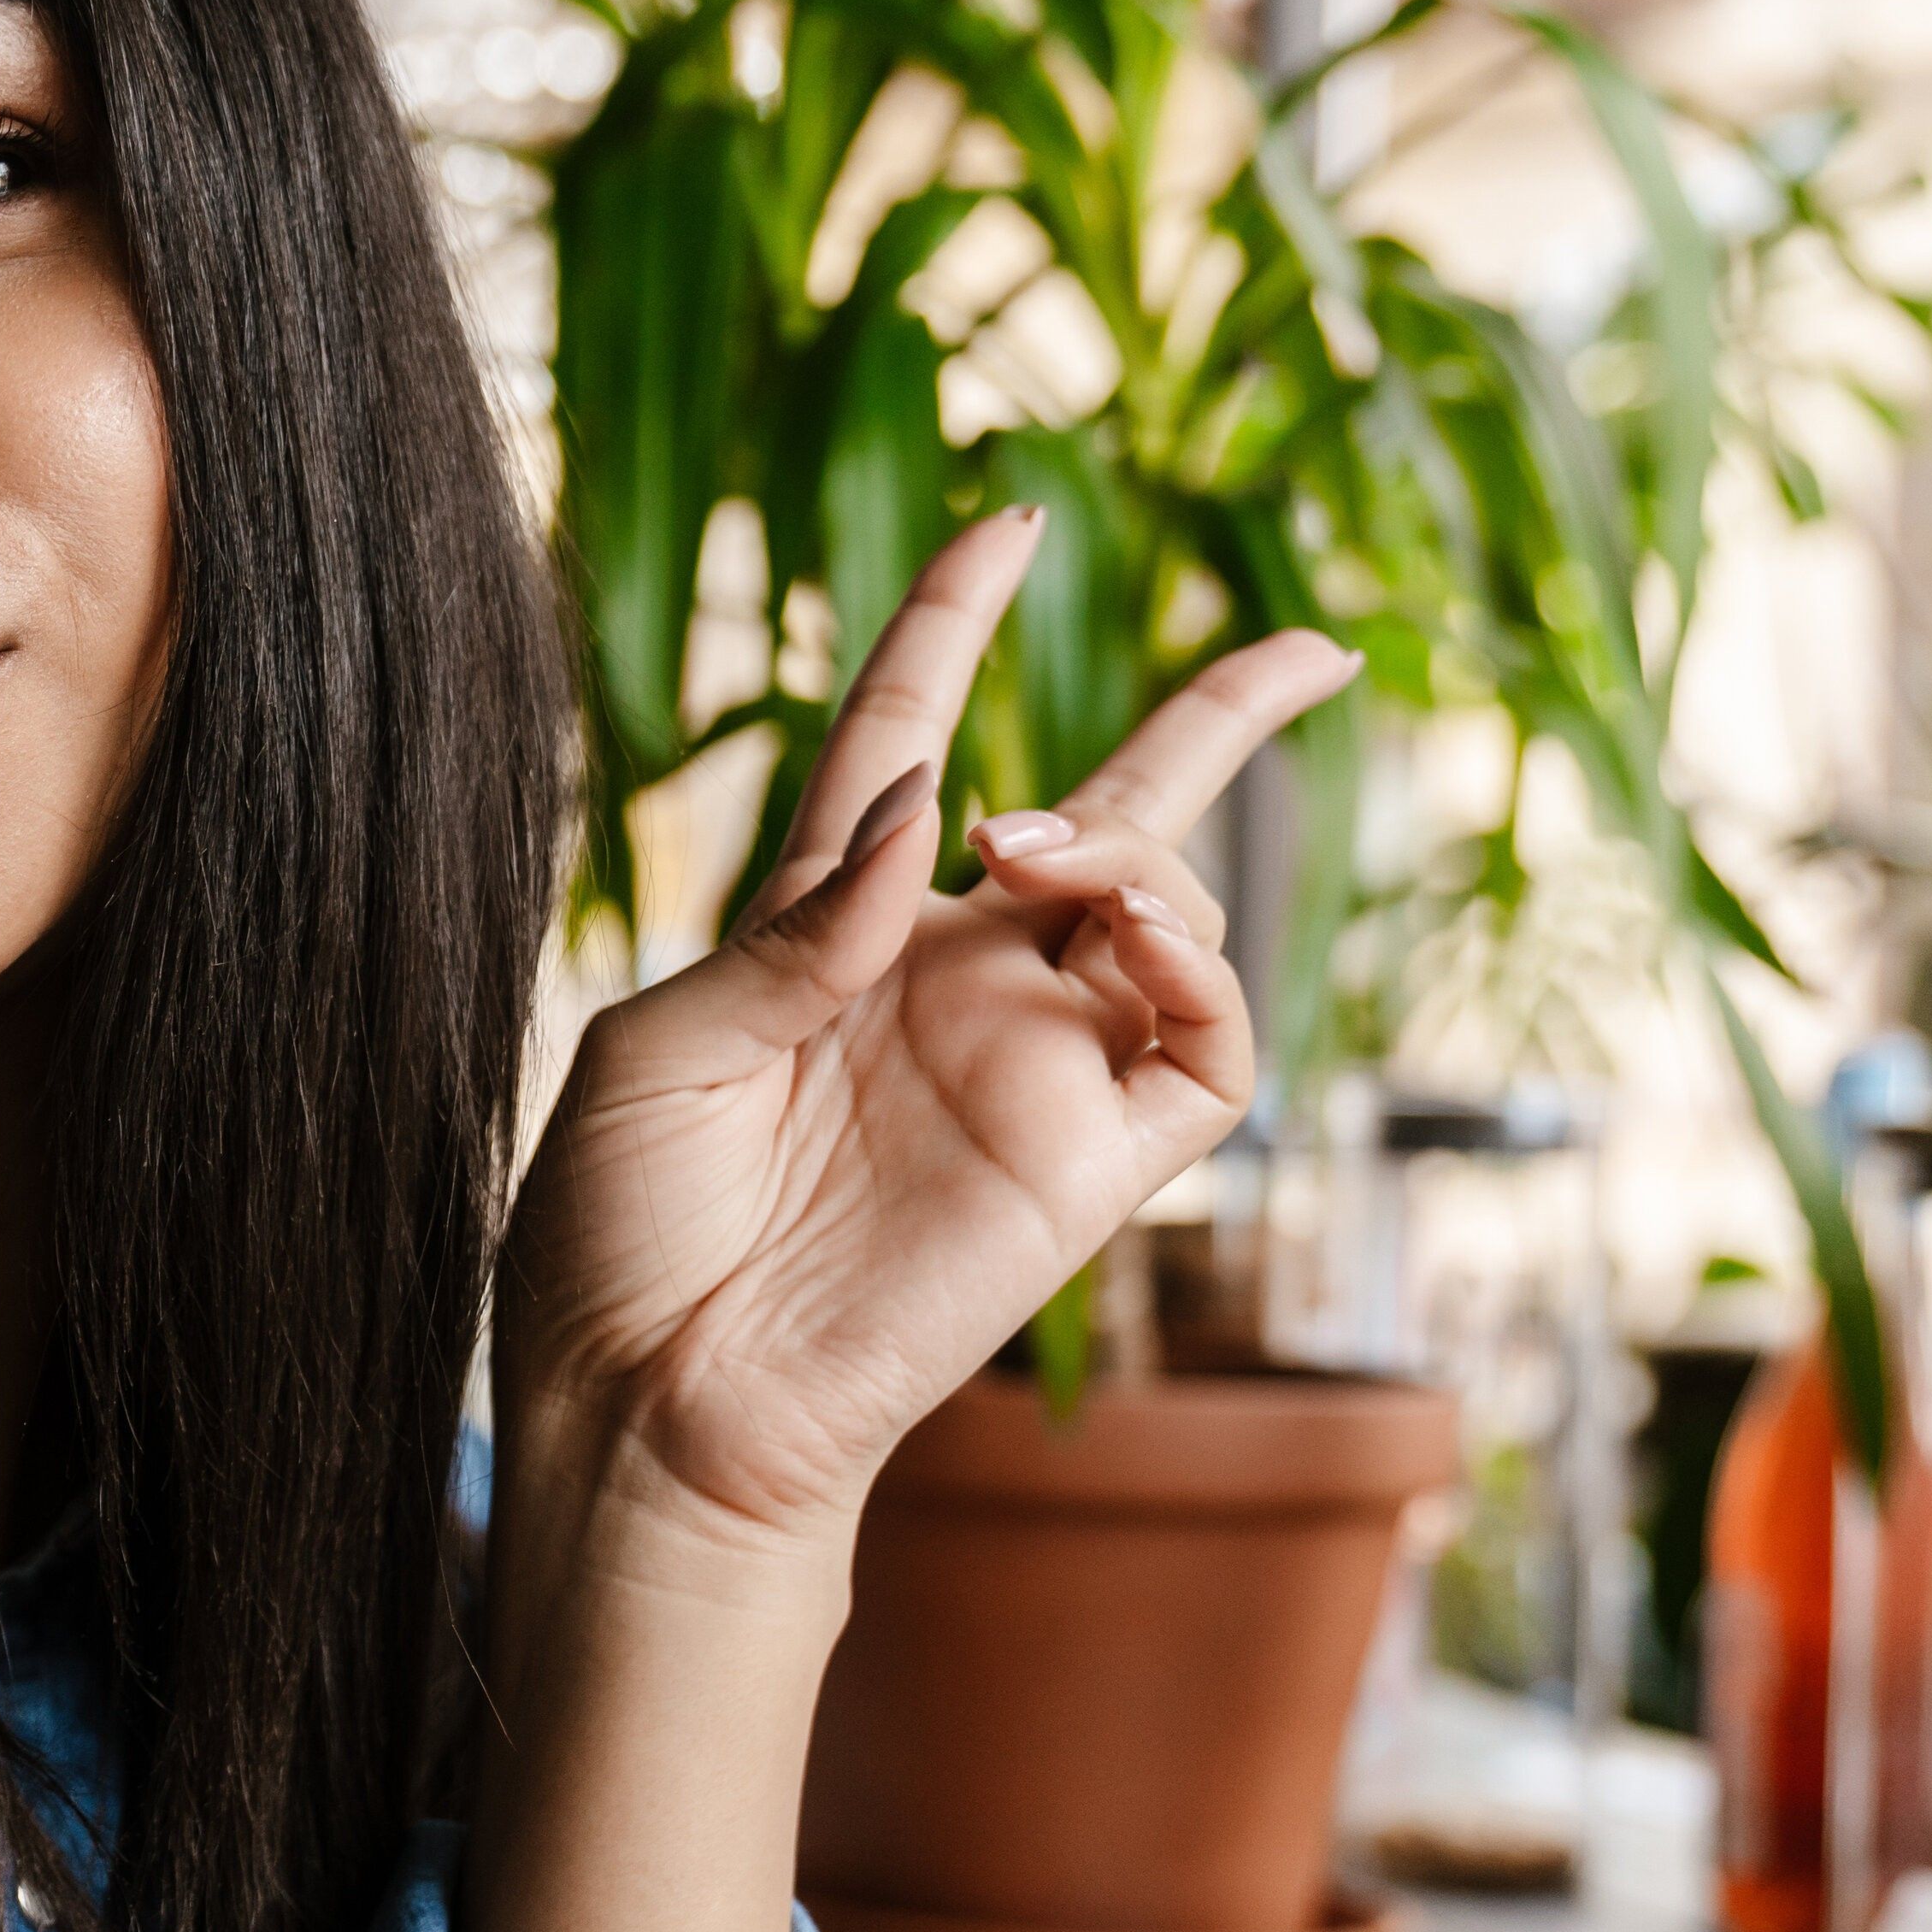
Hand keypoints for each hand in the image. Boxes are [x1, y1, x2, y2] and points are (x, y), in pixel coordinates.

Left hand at [496, 506, 1360, 1547]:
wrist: (649, 1408)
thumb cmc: (618, 1235)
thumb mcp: (664, 1046)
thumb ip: (799, 920)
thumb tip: (938, 798)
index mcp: (823, 934)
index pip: (909, 741)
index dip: (954, 628)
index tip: (1009, 523)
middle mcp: (946, 985)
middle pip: (1109, 813)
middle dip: (1219, 718)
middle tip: (1314, 646)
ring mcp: (1029, 1071)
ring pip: (1169, 911)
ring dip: (1141, 843)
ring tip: (1053, 851)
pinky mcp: (1091, 1169)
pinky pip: (1210, 1048)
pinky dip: (1203, 966)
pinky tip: (1130, 931)